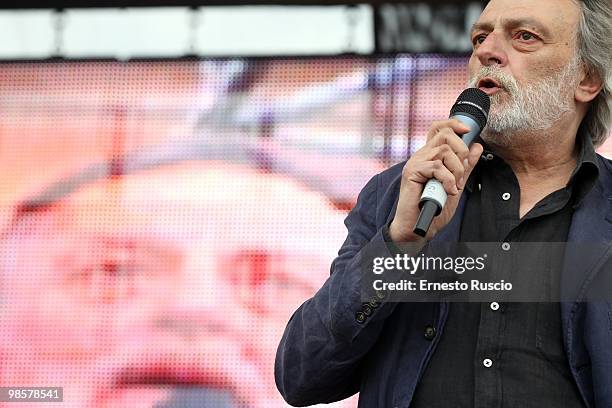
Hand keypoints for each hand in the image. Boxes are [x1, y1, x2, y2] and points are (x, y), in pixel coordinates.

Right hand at [388, 119, 482, 241]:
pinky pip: (437, 167)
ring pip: (444, 151)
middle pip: (445, 135)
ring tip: (454, 186)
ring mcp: (415, 162)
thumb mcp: (456, 184)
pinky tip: (448, 191)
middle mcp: (421, 155)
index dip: (453, 124)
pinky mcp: (412, 172)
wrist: (419, 225)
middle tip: (461, 174)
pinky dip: (448, 180)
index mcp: (430, 156)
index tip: (467, 130)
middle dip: (462, 152)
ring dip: (456, 170)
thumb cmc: (434, 207)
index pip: (438, 128)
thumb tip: (477, 147)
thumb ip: (466, 166)